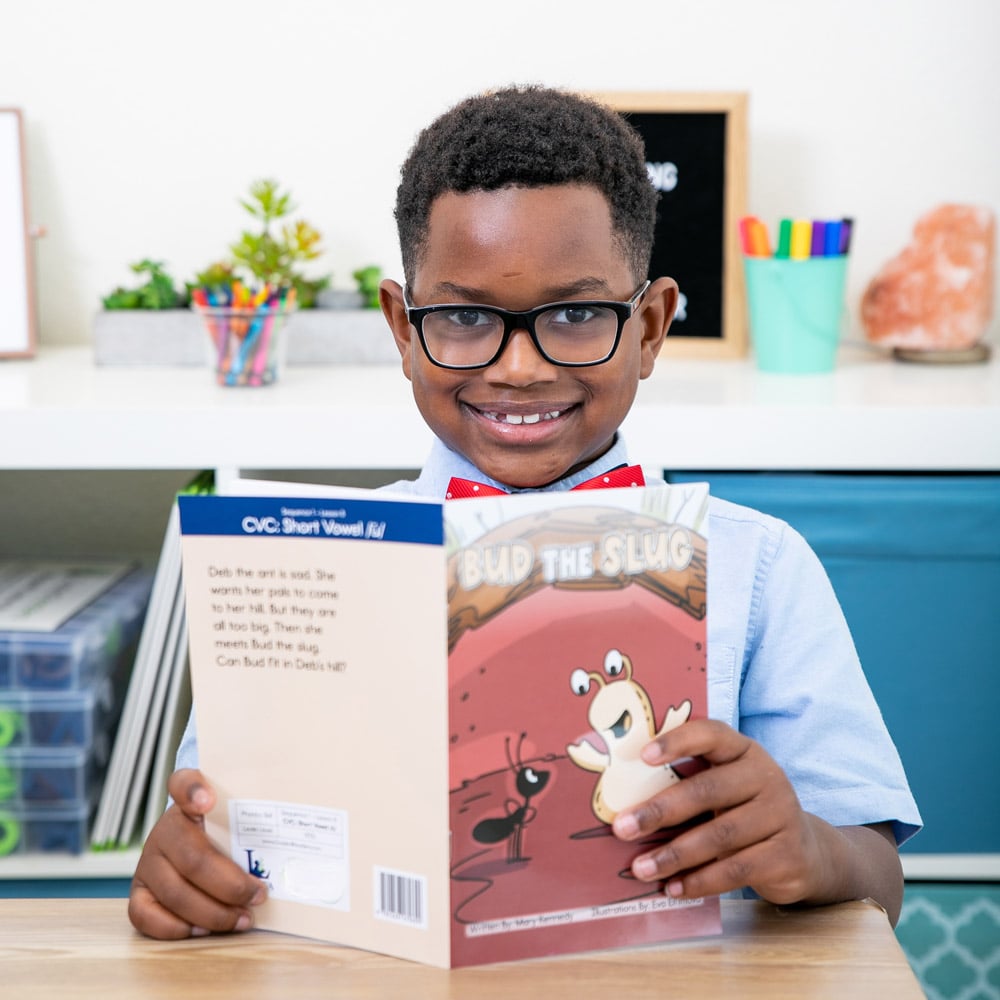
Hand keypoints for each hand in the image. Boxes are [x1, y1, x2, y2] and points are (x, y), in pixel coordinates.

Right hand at [128, 769, 266, 938]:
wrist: (196, 847)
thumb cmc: (228, 834)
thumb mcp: (241, 817)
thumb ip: (257, 818)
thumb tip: (296, 832)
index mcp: (190, 802)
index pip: (184, 782)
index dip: (193, 791)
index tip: (209, 802)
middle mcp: (164, 828)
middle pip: (194, 859)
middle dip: (230, 885)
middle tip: (258, 896)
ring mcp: (148, 861)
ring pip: (175, 893)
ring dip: (213, 913)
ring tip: (242, 919)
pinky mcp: (139, 892)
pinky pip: (146, 916)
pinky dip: (178, 928)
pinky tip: (205, 929)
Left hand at [611, 719, 830, 905]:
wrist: (804, 853)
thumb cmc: (744, 811)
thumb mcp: (724, 788)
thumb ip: (688, 783)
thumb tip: (625, 801)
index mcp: (744, 751)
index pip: (711, 734)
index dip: (677, 741)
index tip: (641, 755)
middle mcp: (767, 777)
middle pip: (708, 791)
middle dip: (660, 810)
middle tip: (622, 828)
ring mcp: (781, 816)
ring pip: (719, 836)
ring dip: (674, 855)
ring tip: (640, 869)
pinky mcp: (786, 856)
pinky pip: (736, 869)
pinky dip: (700, 881)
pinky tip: (673, 888)